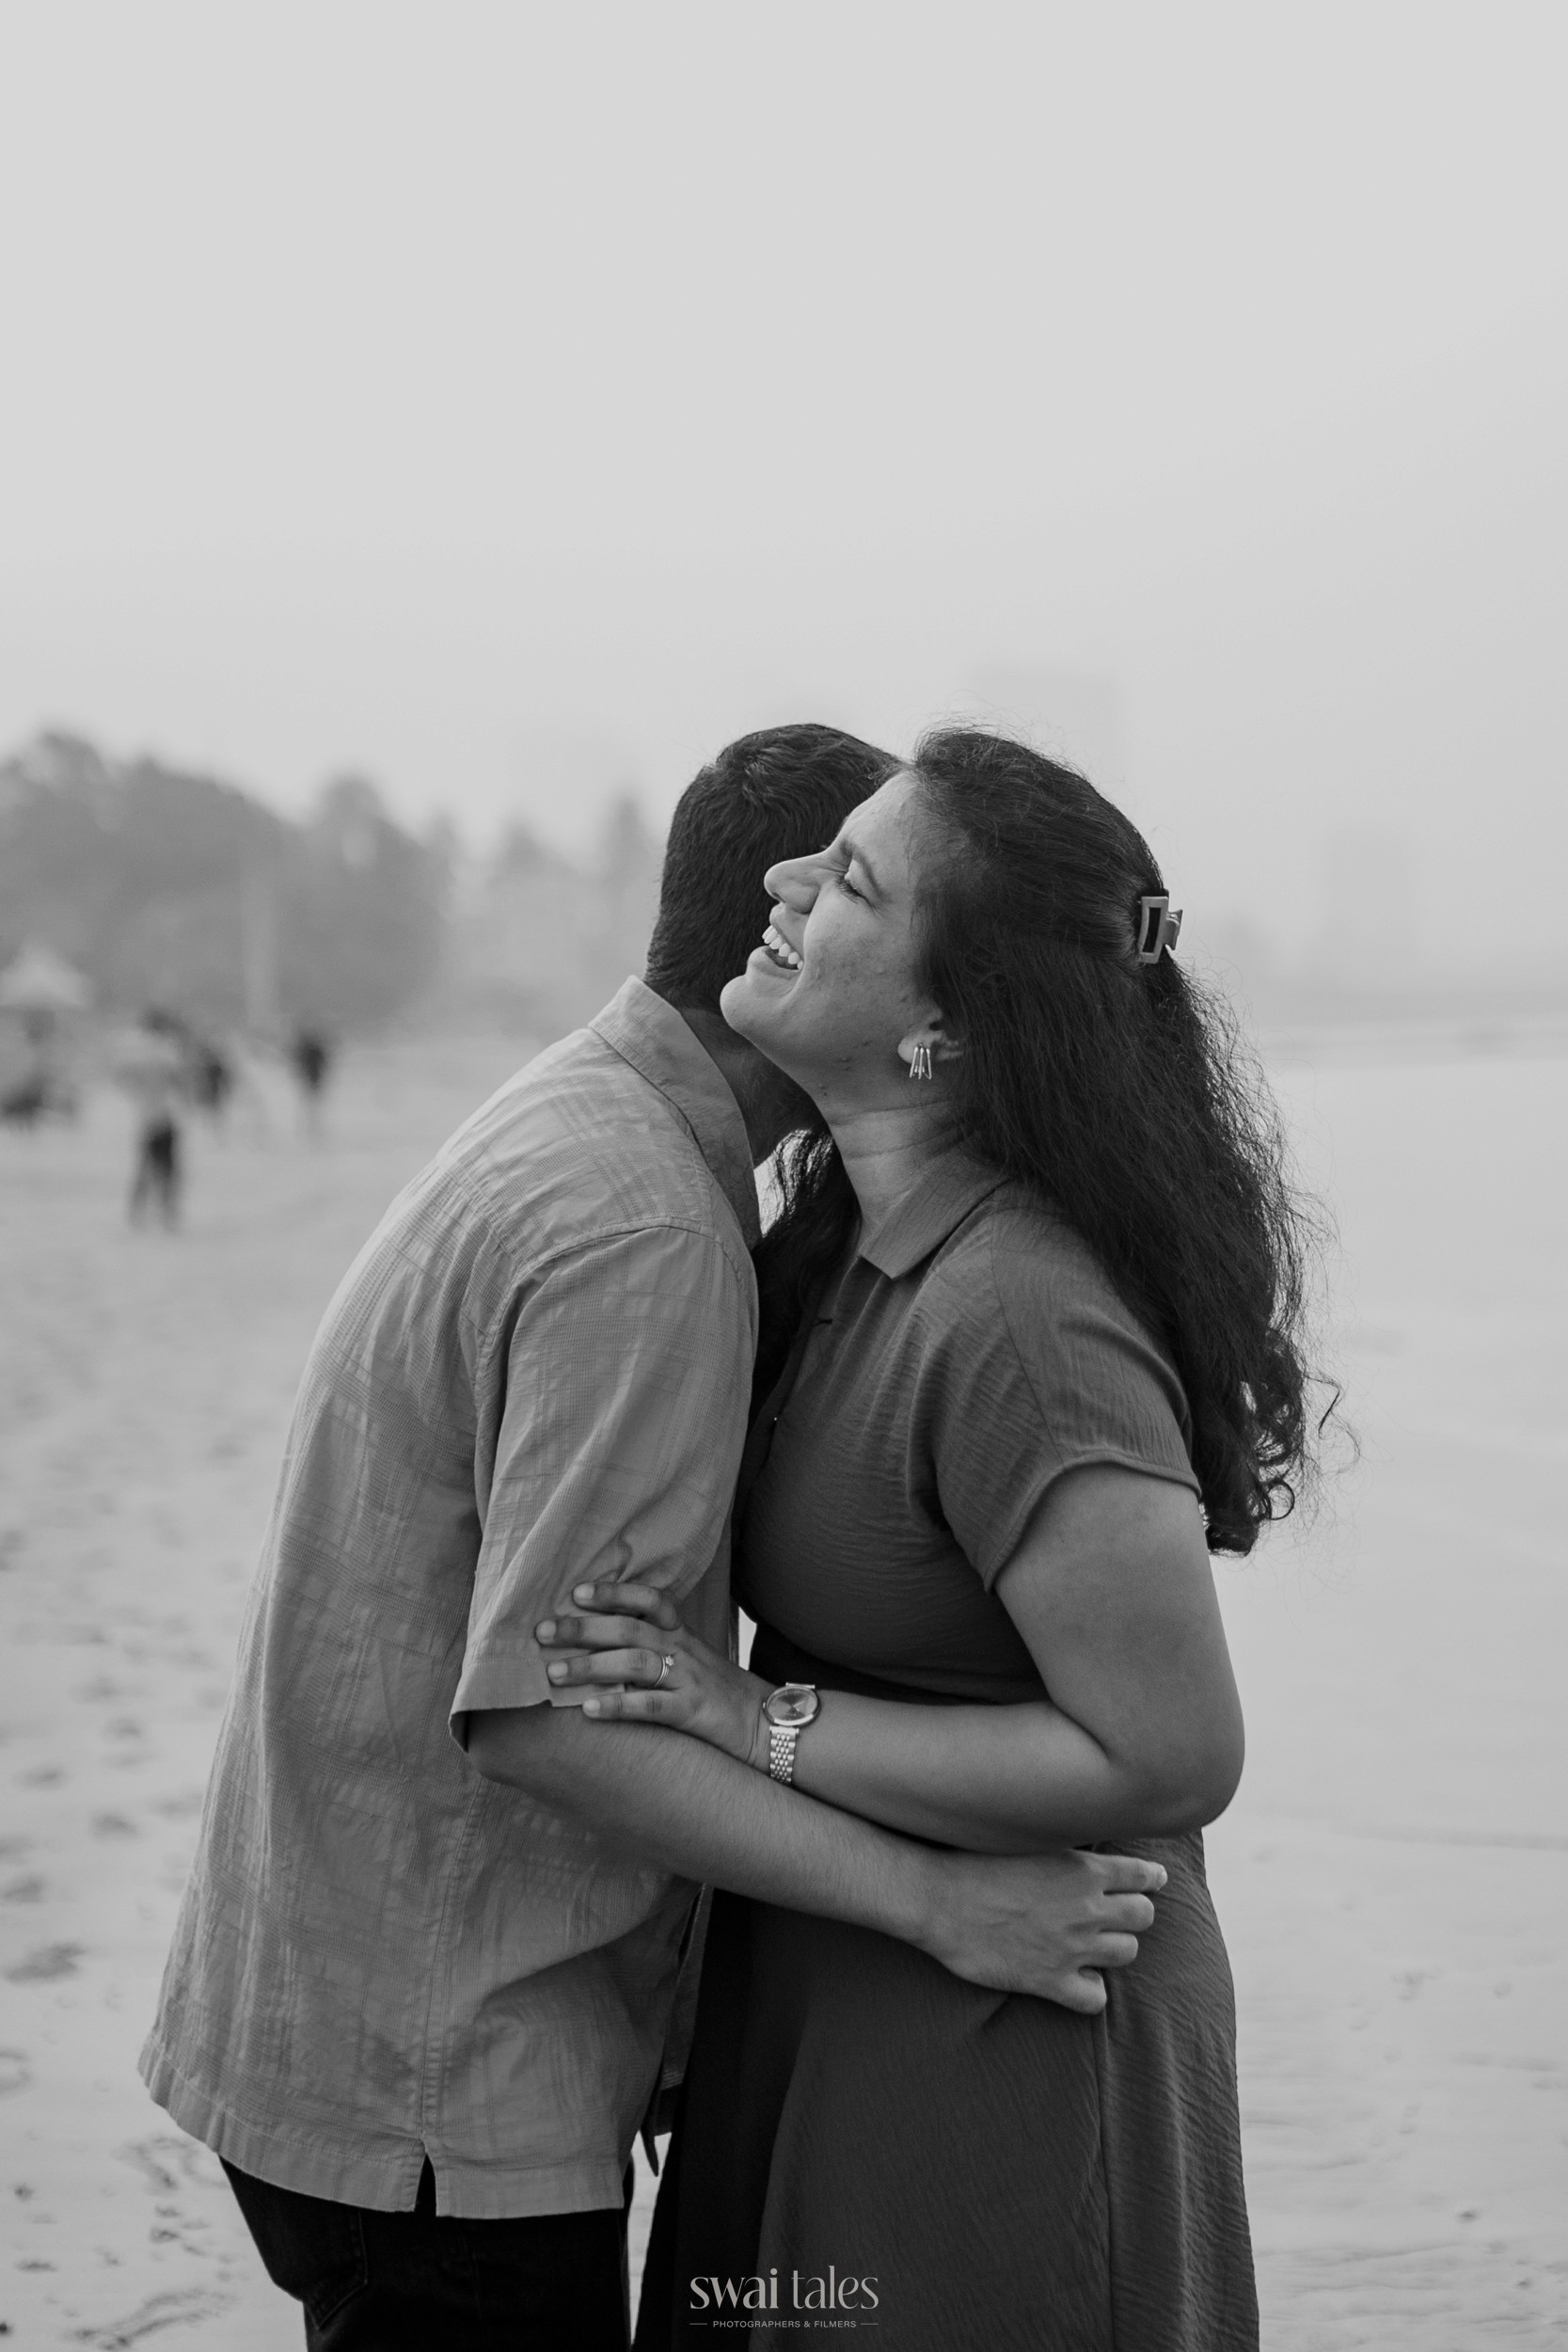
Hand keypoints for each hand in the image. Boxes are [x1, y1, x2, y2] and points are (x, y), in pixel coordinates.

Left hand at [535, 1581, 771, 1770]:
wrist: (768, 1725)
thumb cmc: (720, 1696)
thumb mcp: (692, 1663)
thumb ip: (657, 1650)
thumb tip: (603, 1647)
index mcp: (682, 1635)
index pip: (649, 1601)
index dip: (612, 1593)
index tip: (575, 1591)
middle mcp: (683, 1651)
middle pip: (629, 1628)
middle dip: (582, 1628)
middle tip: (542, 1630)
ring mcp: (689, 1680)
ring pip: (635, 1662)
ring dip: (590, 1665)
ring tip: (554, 1672)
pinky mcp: (694, 1712)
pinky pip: (651, 1706)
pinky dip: (617, 1706)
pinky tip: (589, 1710)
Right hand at [918, 1848, 1165, 2012]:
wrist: (938, 1898)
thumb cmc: (975, 1861)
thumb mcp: (1030, 1840)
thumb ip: (1067, 1850)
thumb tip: (1089, 1849)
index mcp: (1082, 1869)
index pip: (1142, 1875)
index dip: (1150, 1879)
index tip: (1151, 1880)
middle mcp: (1086, 1908)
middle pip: (1144, 1916)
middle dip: (1134, 1913)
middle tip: (1116, 1913)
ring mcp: (1071, 1947)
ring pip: (1127, 1953)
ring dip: (1114, 1948)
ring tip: (1094, 1944)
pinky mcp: (1050, 1981)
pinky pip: (1096, 1998)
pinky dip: (1091, 1990)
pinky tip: (1077, 1979)